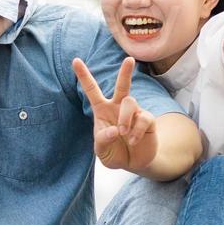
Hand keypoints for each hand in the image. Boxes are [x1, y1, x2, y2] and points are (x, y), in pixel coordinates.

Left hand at [72, 56, 158, 171]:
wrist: (134, 163)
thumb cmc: (114, 153)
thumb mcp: (102, 151)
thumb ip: (103, 140)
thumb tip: (114, 130)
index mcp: (102, 110)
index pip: (92, 90)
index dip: (83, 75)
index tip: (75, 60)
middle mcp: (118, 107)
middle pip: (122, 86)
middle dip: (125, 72)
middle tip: (129, 60)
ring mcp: (134, 112)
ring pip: (130, 102)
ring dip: (125, 118)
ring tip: (123, 133)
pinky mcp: (148, 120)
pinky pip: (143, 118)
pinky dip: (137, 130)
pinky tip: (134, 141)